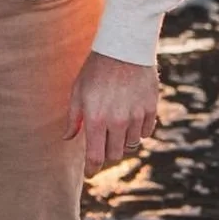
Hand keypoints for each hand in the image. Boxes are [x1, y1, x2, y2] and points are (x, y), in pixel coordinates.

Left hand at [65, 52, 159, 176]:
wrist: (124, 46)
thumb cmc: (95, 69)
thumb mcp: (78, 91)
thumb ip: (73, 118)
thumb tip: (68, 138)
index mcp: (96, 119)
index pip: (95, 157)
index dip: (92, 169)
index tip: (90, 173)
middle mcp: (117, 121)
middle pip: (114, 155)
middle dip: (107, 154)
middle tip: (102, 145)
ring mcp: (136, 116)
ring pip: (131, 144)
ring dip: (122, 140)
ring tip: (116, 126)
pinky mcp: (151, 109)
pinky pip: (146, 132)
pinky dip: (139, 130)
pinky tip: (131, 119)